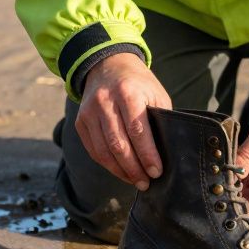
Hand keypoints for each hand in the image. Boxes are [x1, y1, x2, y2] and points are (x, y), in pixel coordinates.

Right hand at [76, 53, 170, 190]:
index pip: (137, 130)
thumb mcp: (155, 94)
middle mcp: (105, 102)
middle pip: (118, 144)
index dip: (147, 155)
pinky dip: (108, 165)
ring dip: (120, 171)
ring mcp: (89, 112)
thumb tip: (167, 153)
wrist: (107, 66)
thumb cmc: (138, 84)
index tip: (156, 172)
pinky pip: (94, 150)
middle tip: (146, 183)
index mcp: (128, 93)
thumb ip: (160, 119)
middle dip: (134, 168)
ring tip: (135, 181)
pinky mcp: (81, 121)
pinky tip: (121, 172)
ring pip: (103, 151)